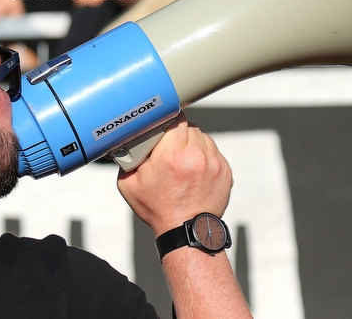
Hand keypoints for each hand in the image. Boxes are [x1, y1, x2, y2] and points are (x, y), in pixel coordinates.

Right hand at [117, 114, 232, 235]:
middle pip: (190, 127)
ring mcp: (214, 164)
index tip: (165, 127)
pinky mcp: (225, 171)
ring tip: (184, 160)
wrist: (185, 232)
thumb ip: (127, 158)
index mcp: (171, 155)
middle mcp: (195, 156)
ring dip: (194, 144)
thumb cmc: (156, 208)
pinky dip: (205, 157)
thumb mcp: (129, 184)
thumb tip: (125, 141)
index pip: (176, 119)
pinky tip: (195, 170)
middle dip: (180, 134)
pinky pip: (214, 152)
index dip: (169, 121)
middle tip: (171, 148)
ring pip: (204, 138)